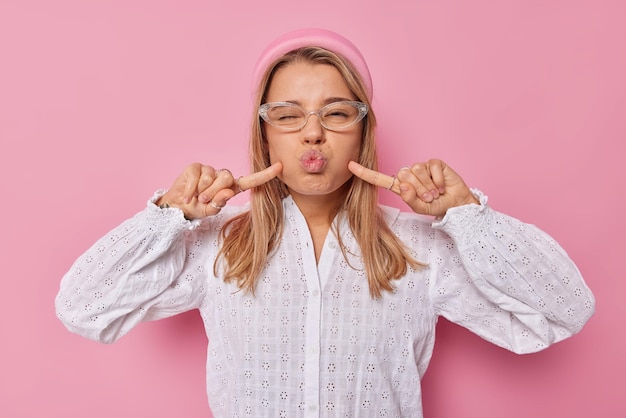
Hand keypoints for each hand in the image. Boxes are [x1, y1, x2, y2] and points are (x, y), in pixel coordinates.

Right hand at [156, 162, 282, 218]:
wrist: (178, 207)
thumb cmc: (198, 208)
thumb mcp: (210, 210)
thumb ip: (219, 203)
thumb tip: (226, 193)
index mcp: (232, 187)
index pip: (251, 180)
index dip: (265, 174)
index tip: (280, 166)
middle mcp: (223, 176)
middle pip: (227, 178)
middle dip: (214, 192)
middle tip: (204, 200)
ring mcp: (209, 170)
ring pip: (210, 177)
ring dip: (201, 191)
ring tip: (196, 197)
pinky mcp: (195, 167)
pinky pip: (196, 177)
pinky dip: (190, 190)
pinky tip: (187, 196)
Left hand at [348, 159, 478, 216]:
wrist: (456, 204)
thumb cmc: (436, 205)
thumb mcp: (420, 208)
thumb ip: (410, 199)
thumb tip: (403, 184)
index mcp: (401, 186)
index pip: (380, 179)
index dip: (365, 173)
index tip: (350, 165)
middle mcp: (409, 174)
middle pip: (403, 175)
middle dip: (418, 190)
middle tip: (428, 197)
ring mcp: (421, 167)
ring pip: (416, 171)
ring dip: (428, 186)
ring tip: (435, 192)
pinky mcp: (434, 163)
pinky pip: (431, 168)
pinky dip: (437, 181)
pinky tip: (441, 185)